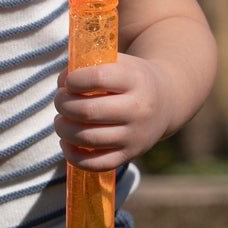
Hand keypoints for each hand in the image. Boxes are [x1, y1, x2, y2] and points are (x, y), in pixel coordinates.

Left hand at [54, 53, 167, 168]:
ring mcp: (135, 135)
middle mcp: (138, 109)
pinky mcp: (130, 155)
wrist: (166, 100)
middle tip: (60, 100)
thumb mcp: (118, 62)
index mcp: (135, 79)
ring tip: (61, 120)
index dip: (73, 80)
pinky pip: (95, 164)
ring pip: (87, 138)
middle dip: (63, 105)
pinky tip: (67, 142)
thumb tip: (62, 83)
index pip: (97, 78)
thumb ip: (89, 65)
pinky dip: (73, 155)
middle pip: (88, 111)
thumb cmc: (130, 78)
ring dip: (63, 129)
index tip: (69, 82)